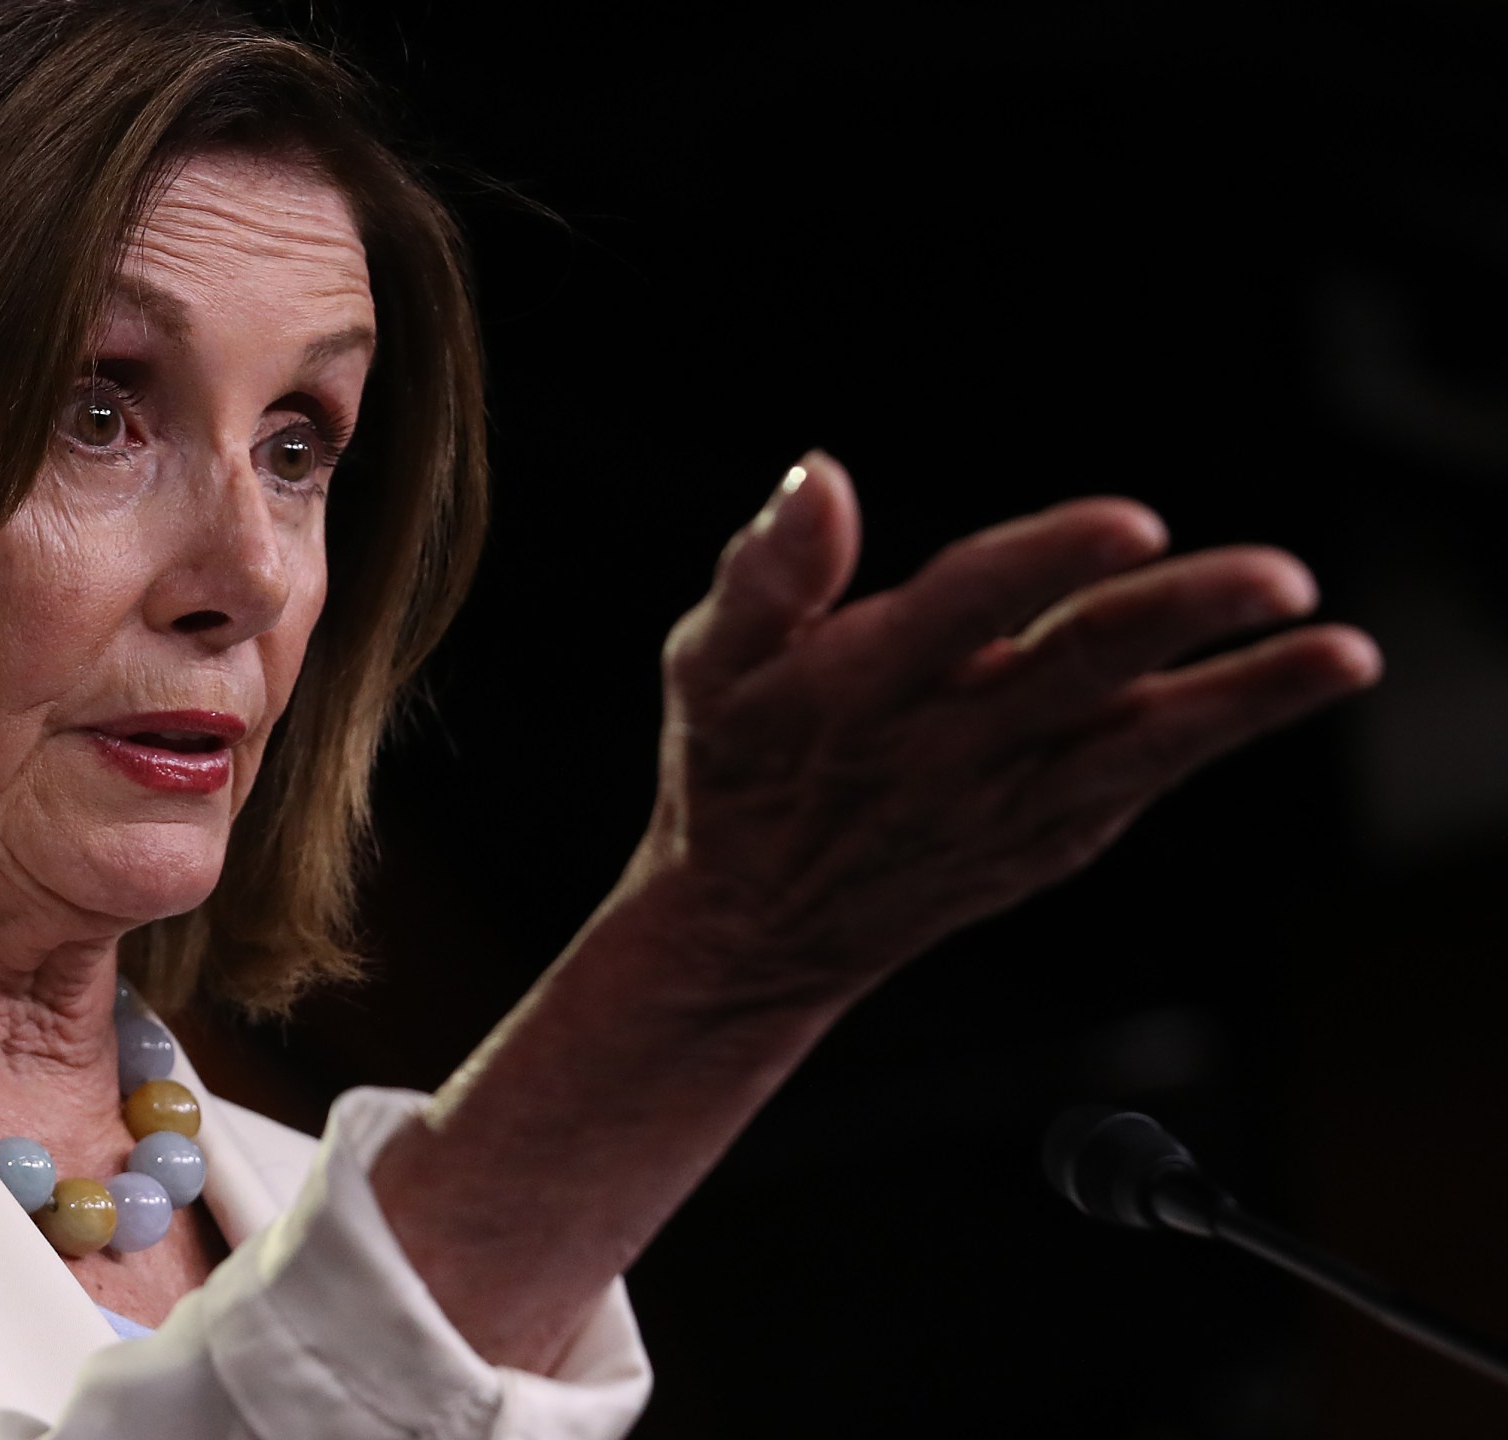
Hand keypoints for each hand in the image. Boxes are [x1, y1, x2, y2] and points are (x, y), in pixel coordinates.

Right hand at [648, 450, 1381, 1001]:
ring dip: (1247, 696)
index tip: (1129, 522)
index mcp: (859, 689)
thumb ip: (766, 571)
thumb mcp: (706, 665)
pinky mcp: (1052, 836)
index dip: (1043, 564)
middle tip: (1280, 579)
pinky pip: (1146, 776)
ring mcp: (1009, 802)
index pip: (961, 610)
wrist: (757, 934)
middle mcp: (946, 749)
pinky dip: (1220, 729)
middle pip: (1076, 670)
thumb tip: (816, 473)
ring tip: (1343, 653)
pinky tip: (1295, 678)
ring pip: (1140, 742)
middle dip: (1181, 620)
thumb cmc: (736, 767)